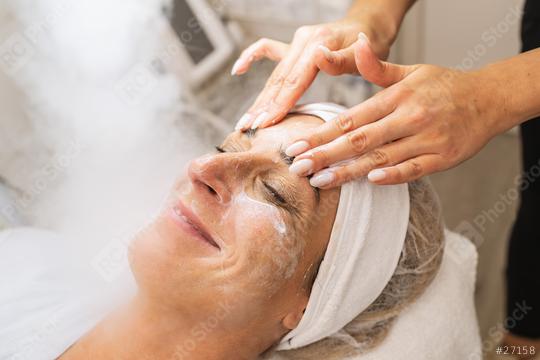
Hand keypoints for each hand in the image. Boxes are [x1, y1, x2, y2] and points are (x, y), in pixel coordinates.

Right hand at [231, 20, 391, 129]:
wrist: (370, 27)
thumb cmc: (372, 44)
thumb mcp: (367, 53)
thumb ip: (343, 59)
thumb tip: (319, 57)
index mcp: (319, 43)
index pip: (295, 80)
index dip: (280, 103)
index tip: (266, 123)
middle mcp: (303, 40)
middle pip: (279, 79)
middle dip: (262, 106)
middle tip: (247, 128)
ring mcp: (296, 42)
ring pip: (274, 74)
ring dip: (259, 98)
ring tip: (245, 120)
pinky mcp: (294, 46)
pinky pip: (268, 50)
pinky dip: (252, 58)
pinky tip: (239, 70)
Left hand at [285, 34, 501, 186]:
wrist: (488, 99)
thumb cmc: (442, 86)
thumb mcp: (410, 71)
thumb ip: (376, 67)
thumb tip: (354, 44)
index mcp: (396, 97)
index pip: (350, 119)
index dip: (321, 133)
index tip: (296, 145)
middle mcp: (409, 117)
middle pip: (359, 140)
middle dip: (325, 155)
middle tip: (297, 167)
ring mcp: (426, 139)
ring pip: (381, 157)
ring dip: (349, 171)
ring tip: (320, 180)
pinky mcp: (442, 157)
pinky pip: (414, 169)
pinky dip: (393, 176)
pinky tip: (370, 181)